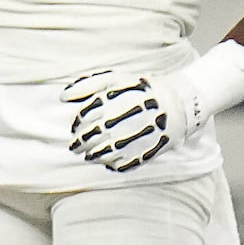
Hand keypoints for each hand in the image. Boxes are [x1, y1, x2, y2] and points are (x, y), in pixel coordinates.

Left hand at [65, 48, 243, 172]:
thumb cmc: (142, 89)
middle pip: (96, 135)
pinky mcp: (156, 147)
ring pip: (111, 151)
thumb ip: (88, 86)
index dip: (77, 125)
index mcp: (118, 99)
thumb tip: (61, 97)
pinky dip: (117, 165)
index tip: (74, 129)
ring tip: (89, 157)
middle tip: (75, 148)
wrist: (182, 99)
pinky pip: (132, 161)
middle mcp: (130, 116)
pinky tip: (109, 164)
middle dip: (81, 144)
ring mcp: (144, 132)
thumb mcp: (116, 79)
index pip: (86, 116)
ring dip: (95, 156)